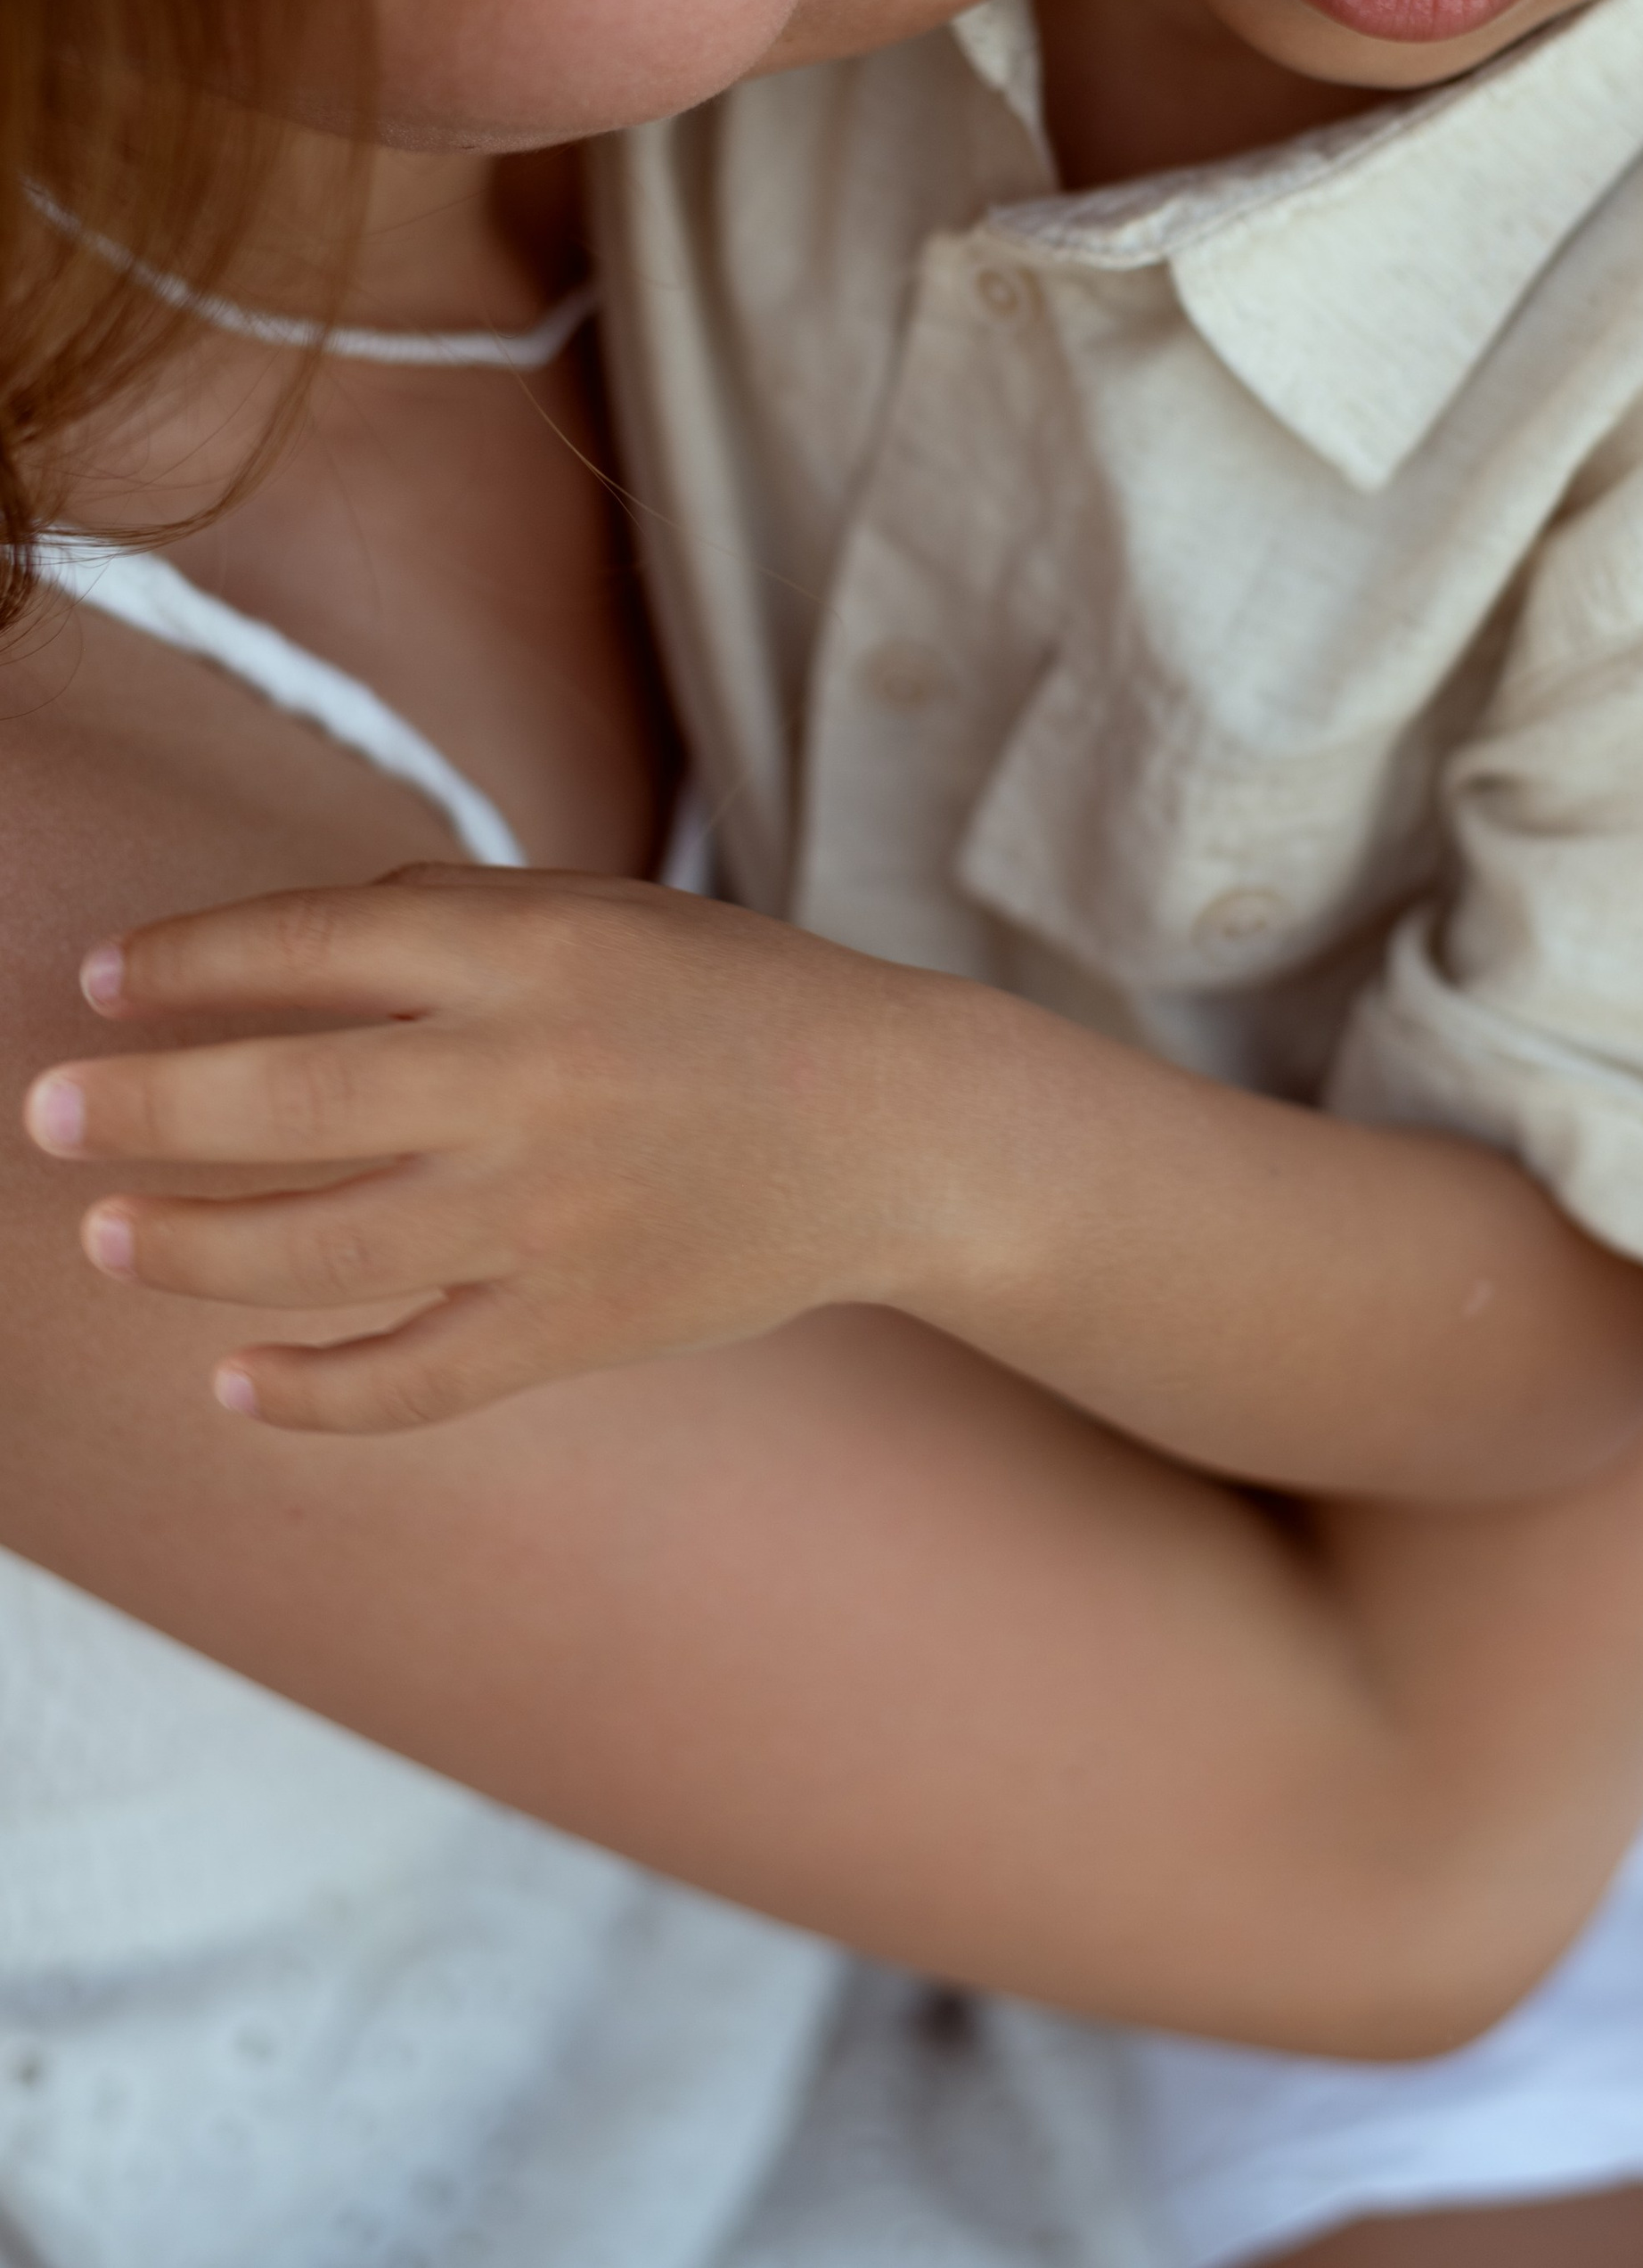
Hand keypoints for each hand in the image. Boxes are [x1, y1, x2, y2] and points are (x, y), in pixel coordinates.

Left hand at [21, 869, 954, 1432]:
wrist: (897, 1127)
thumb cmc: (727, 999)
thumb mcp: (599, 913)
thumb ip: (444, 918)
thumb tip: (271, 953)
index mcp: (532, 950)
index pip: (306, 946)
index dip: (183, 965)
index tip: (99, 982)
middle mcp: (530, 1076)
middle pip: (284, 1103)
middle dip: (142, 1108)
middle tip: (50, 1112)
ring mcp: (553, 1212)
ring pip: (320, 1252)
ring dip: (187, 1247)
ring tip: (105, 1236)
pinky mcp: (581, 1323)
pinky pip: (414, 1378)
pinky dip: (311, 1391)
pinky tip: (233, 1379)